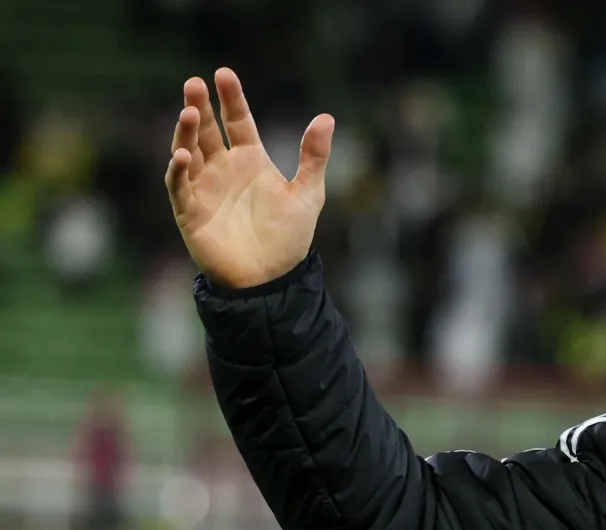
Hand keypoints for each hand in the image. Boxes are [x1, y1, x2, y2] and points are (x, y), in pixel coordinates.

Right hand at [165, 68, 332, 289]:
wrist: (271, 280)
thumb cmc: (288, 238)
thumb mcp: (308, 194)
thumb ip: (314, 157)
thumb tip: (327, 117)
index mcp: (250, 160)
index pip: (238, 121)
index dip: (231, 98)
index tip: (223, 73)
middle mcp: (223, 168)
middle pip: (207, 130)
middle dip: (199, 106)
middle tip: (194, 83)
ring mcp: (204, 187)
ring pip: (188, 151)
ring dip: (186, 132)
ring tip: (189, 112)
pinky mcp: (190, 210)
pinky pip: (179, 185)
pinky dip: (178, 169)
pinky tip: (183, 155)